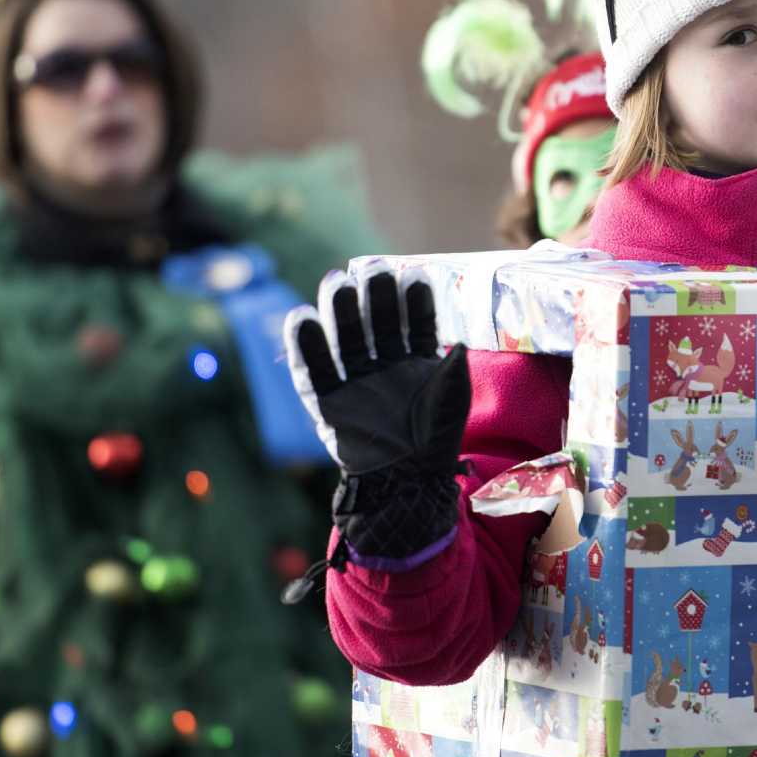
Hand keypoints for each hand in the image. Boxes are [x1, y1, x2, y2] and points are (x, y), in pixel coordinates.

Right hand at [285, 269, 469, 568]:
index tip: (410, 276)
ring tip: (339, 284)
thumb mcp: (451, 398)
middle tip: (372, 271)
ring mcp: (355, 382)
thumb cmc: (435, 439)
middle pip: (377, 323)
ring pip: (346, 340)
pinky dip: (306, 347)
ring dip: (342, 313)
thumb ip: (452, 367)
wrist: (407, 485)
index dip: (413, 301)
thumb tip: (456, 340)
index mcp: (417, 363)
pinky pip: (314, 371)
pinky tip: (301, 318)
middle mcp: (385, 367)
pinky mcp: (327, 402)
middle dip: (375, 298)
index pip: (415, 323)